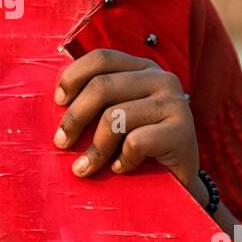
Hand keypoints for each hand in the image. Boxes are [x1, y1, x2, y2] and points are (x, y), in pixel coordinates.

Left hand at [53, 49, 199, 191]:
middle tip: (61, 142)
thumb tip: (58, 99)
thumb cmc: (139, 149)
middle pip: (102, 86)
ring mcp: (175, 102)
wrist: (180, 182)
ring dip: (94, 148)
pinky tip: (121, 168)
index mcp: (142, 69)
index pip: (101, 58)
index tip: (58, 102)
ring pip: (115, 116)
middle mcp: (161, 78)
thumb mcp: (118, 116)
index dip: (73, 77)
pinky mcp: (183, 131)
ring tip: (85, 167)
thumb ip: (98, 100)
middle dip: (74, 117)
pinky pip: (135, 142)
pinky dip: (121, 160)